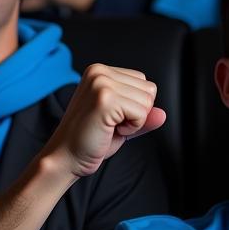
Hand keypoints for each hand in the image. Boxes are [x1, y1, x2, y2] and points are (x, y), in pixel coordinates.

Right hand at [43, 64, 166, 178]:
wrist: (66, 158)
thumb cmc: (90, 141)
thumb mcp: (123, 123)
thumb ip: (143, 115)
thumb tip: (163, 114)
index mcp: (100, 71)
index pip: (144, 82)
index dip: (135, 106)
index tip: (111, 117)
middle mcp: (99, 72)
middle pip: (149, 89)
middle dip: (137, 112)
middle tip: (110, 123)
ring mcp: (101, 83)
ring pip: (147, 101)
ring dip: (134, 121)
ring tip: (108, 126)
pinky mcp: (104, 99)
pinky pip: (141, 113)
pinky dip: (131, 128)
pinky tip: (109, 130)